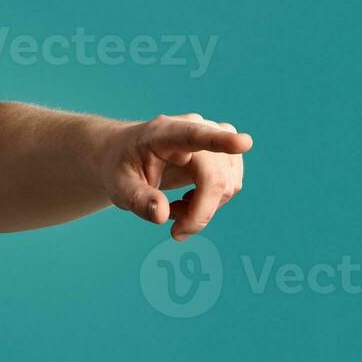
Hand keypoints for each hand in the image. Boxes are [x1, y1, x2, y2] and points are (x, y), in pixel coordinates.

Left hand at [106, 113, 251, 241]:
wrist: (125, 155)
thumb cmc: (121, 168)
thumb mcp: (118, 186)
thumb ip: (138, 200)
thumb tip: (162, 215)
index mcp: (164, 132)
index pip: (195, 136)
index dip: (220, 141)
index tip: (243, 143)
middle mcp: (194, 128)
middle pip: (215, 177)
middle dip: (200, 212)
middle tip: (176, 233)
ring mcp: (213, 137)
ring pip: (228, 184)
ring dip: (204, 208)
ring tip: (173, 208)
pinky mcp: (224, 153)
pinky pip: (230, 185)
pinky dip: (211, 203)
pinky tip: (186, 202)